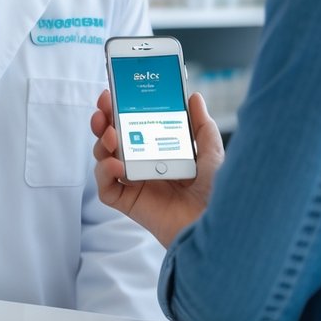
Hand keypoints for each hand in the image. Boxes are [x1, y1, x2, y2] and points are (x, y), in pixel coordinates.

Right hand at [91, 89, 224, 247]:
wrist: (219, 226)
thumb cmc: (219, 193)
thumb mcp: (212, 153)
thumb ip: (202, 126)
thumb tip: (194, 97)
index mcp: (162, 151)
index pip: (134, 126)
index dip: (120, 110)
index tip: (114, 94)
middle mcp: (145, 166)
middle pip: (113, 140)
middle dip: (103, 121)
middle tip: (103, 109)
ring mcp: (135, 184)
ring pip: (104, 160)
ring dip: (102, 144)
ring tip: (111, 136)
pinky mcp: (129, 204)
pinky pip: (106, 188)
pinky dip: (104, 174)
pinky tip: (117, 167)